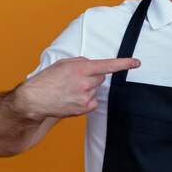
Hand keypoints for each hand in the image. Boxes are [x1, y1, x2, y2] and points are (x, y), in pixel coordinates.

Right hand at [15, 57, 140, 120]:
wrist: (35, 100)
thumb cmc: (47, 80)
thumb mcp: (63, 64)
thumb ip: (81, 62)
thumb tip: (93, 65)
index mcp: (81, 68)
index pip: (107, 65)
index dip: (124, 64)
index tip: (136, 62)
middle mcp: (85, 82)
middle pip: (101, 78)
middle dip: (93, 77)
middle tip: (76, 80)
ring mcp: (85, 96)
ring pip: (96, 90)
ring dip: (87, 89)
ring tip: (70, 90)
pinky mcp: (83, 108)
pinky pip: (93, 102)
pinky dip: (86, 100)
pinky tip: (72, 99)